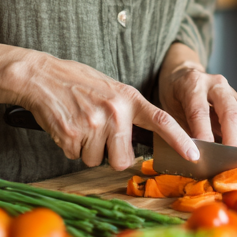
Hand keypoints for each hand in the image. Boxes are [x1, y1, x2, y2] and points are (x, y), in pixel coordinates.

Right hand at [13, 52, 199, 170]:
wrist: (42, 76)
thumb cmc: (77, 82)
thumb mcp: (110, 89)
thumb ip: (127, 110)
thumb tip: (138, 140)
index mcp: (128, 98)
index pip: (161, 121)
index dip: (180, 139)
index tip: (194, 154)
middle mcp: (114, 111)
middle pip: (123, 159)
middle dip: (111, 155)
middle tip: (98, 134)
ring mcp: (93, 124)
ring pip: (97, 160)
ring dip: (87, 149)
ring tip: (80, 124)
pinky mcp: (71, 136)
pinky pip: (76, 156)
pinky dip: (70, 147)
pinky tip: (67, 125)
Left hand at [158, 43, 236, 150]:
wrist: (182, 75)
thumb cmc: (175, 96)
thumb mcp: (170, 110)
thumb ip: (182, 131)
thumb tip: (194, 155)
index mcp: (193, 85)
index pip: (200, 112)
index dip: (203, 134)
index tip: (205, 155)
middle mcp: (215, 85)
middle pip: (230, 112)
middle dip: (234, 139)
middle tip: (234, 162)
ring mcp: (231, 91)